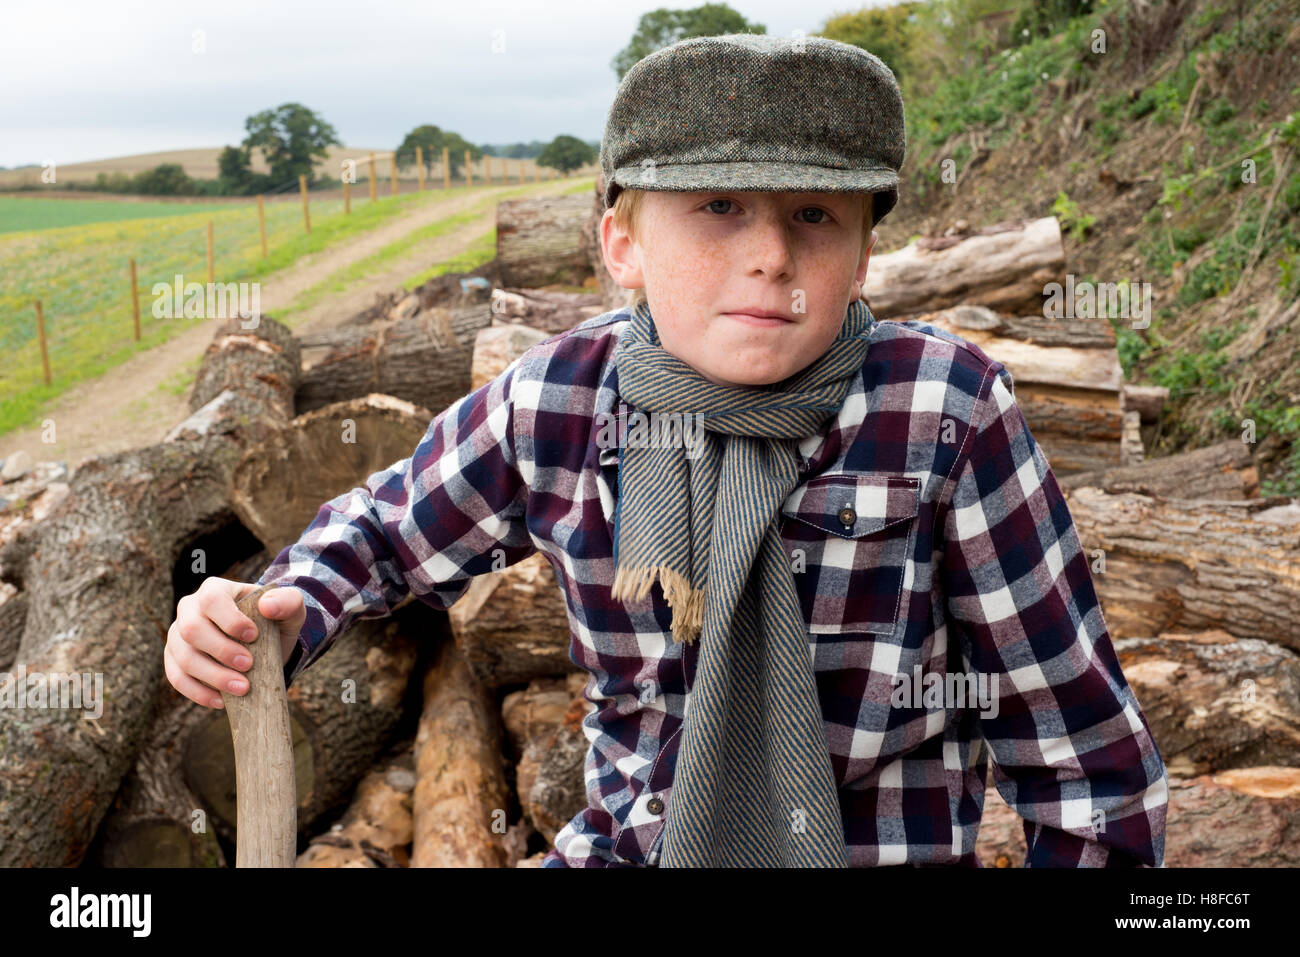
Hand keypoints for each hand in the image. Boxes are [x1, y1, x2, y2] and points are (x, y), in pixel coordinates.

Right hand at [164, 578, 305, 708]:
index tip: (254, 637)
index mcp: (215, 590)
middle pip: (191, 630)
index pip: (212, 600)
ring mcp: (178, 635)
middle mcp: (189, 609)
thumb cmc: (275, 621)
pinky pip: (177, 678)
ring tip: (242, 688)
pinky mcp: (175, 660)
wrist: (266, 644)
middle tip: (248, 665)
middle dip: (220, 650)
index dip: (230, 620)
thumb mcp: (290, 609)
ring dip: (213, 676)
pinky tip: (221, 700)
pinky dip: (198, 692)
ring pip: (183, 658)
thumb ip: (288, 601)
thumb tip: (267, 606)